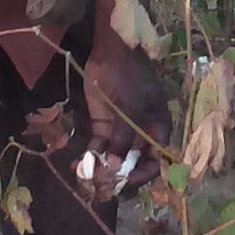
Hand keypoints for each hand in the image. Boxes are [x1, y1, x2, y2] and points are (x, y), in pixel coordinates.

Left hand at [84, 44, 171, 174]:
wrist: (111, 51)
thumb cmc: (128, 77)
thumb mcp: (127, 108)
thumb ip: (122, 139)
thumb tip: (115, 168)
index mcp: (157, 129)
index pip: (155, 161)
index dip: (141, 174)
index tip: (123, 182)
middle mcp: (141, 134)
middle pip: (133, 163)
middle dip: (117, 175)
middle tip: (99, 184)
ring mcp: (121, 130)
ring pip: (114, 158)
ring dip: (100, 168)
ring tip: (84, 175)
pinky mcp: (104, 126)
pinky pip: (99, 147)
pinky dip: (90, 156)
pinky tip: (76, 164)